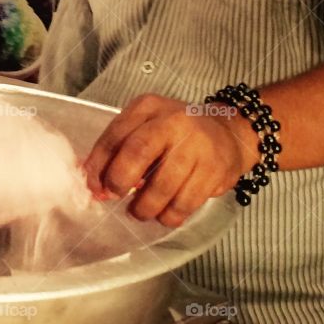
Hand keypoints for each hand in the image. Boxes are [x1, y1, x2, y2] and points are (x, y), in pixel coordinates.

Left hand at [83, 95, 252, 226]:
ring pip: (162, 185)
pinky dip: (170, 215)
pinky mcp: (214, 170)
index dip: (99, 165)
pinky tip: (165, 214)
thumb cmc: (178, 134)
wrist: (229, 133)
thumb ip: (120, 149)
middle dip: (119, 181)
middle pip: (137, 152)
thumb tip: (94, 183)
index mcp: (149, 107)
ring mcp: (197, 146)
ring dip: (145, 207)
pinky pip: (185, 203)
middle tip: (115, 196)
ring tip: (141, 211)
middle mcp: (173, 121)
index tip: (94, 186)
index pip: (115, 135)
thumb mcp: (147, 127)